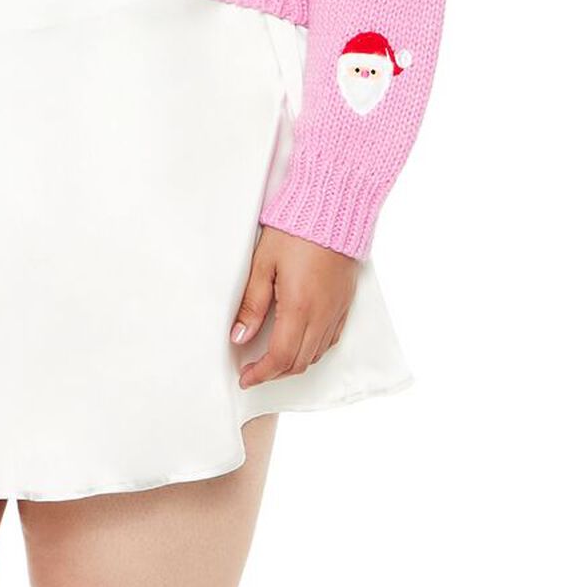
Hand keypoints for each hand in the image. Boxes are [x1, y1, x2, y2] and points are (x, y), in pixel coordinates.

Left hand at [231, 225, 358, 387]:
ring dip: (293, 363)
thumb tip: (239, 336)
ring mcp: (337, 311)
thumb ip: (252, 304)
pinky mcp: (345, 304)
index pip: (280, 357)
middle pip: (299, 362)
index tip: (245, 377)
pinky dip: (312, 349)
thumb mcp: (263, 263)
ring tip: (271, 357)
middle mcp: (322, 315)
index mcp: (299, 307)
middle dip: (274, 373)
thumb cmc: (295, 230)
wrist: (334, 209)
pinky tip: (298, 341)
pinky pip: (330, 340)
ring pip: (315, 354)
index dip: (261, 373)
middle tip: (253, 370)